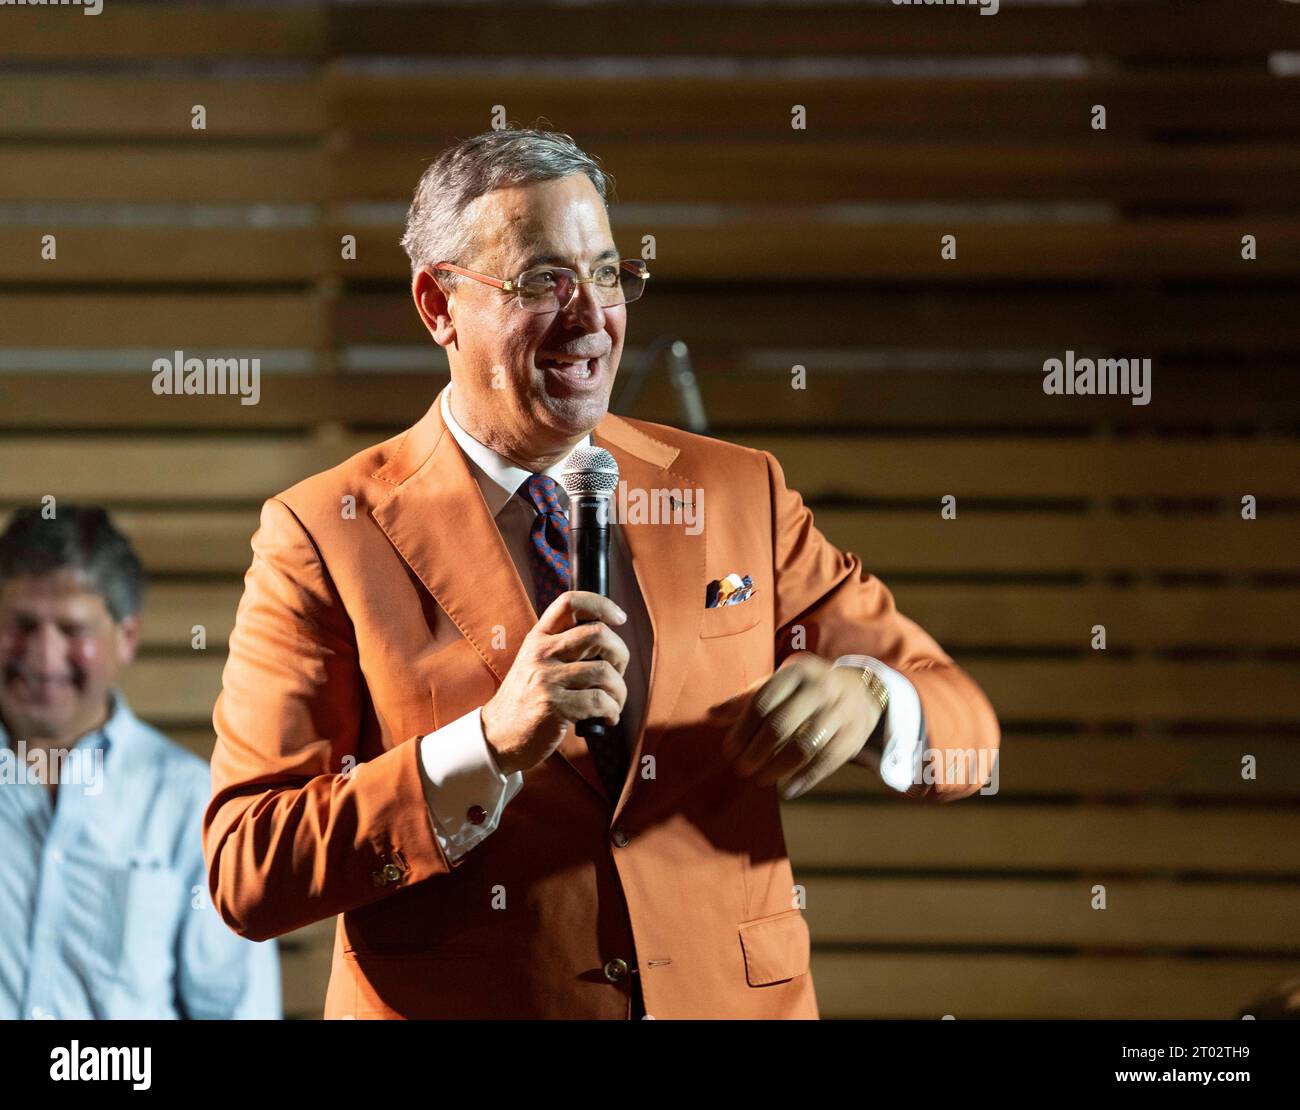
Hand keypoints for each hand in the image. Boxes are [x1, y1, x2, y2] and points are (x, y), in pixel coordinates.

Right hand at [481, 591, 629, 775]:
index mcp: (538, 638)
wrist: (498, 736)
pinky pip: (600, 701)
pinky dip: (612, 711)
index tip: (619, 618)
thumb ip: (563, 648)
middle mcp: (541, 653)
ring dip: (620, 690)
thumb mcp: (535, 663)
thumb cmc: (526, 700)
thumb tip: (608, 640)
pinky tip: (607, 718)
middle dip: (620, 654)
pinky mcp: (554, 706)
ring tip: (614, 702)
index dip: (601, 604)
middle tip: (618, 672)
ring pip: (604, 671)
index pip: (570, 602)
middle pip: (598, 634)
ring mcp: (547, 679)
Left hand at [719, 652, 881, 799]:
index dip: (741, 730)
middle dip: (756, 751)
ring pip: (804, 745)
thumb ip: (746, 700)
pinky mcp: (854, 734)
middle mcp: (819, 688)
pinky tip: (788, 791)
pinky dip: (806, 778)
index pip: (761, 703)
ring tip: (761, 779)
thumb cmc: (805, 691)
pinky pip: (827, 760)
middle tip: (742, 768)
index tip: (728, 751)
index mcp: (795, 672)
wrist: (859, 691)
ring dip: (778, 767)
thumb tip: (710, 716)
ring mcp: (840, 711)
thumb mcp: (778, 685)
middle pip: (781, 725)